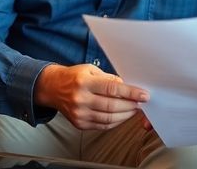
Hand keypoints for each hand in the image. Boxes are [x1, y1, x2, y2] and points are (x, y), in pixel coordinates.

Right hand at [34, 63, 148, 129]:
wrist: (53, 88)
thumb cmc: (74, 77)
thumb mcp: (90, 69)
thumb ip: (109, 78)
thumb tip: (126, 86)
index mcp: (84, 82)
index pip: (112, 89)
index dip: (130, 93)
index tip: (143, 95)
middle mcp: (80, 99)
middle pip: (111, 106)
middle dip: (130, 105)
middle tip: (140, 103)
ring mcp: (79, 113)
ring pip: (108, 118)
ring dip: (125, 115)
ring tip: (133, 109)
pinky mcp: (79, 124)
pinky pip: (102, 126)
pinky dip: (115, 122)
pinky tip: (122, 116)